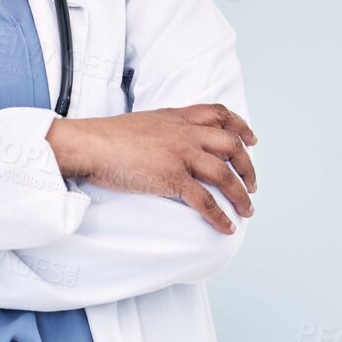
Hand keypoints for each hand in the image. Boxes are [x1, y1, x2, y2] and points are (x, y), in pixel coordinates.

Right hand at [46, 106, 256, 232]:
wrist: (89, 144)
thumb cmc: (108, 136)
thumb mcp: (144, 122)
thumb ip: (165, 128)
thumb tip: (172, 142)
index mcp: (178, 118)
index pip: (220, 115)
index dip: (241, 127)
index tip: (251, 140)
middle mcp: (185, 134)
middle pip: (231, 146)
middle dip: (247, 167)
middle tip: (252, 184)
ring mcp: (180, 155)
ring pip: (224, 175)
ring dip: (241, 195)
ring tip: (247, 209)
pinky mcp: (171, 178)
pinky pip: (204, 200)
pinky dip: (219, 216)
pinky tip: (226, 226)